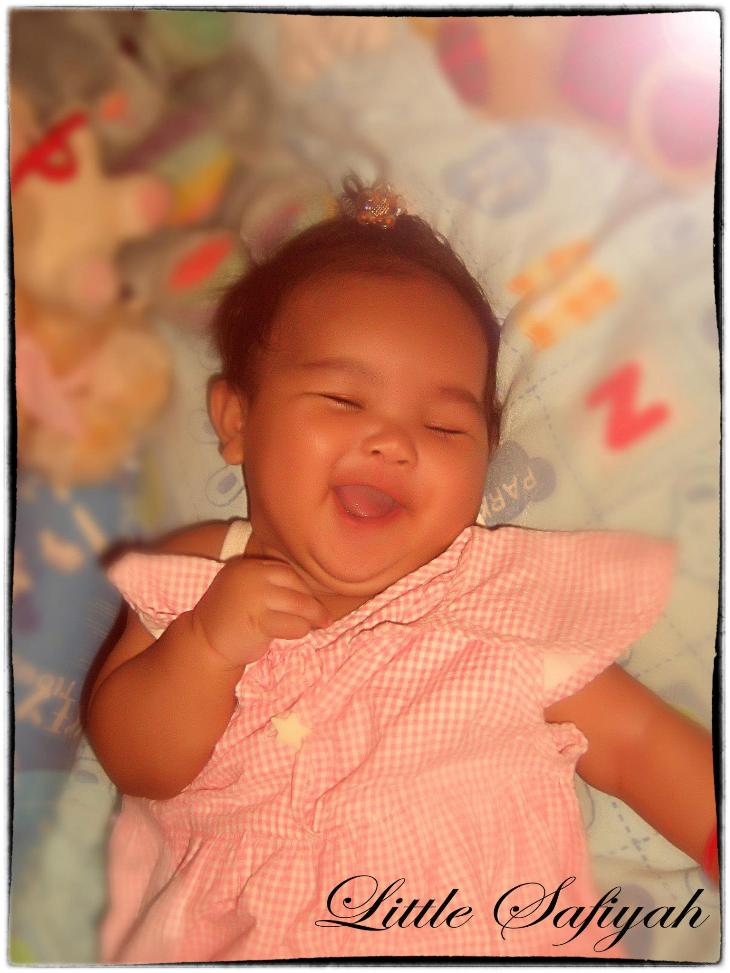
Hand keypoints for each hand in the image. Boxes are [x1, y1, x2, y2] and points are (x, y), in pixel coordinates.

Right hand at [191, 555, 330, 667]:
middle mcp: (250, 577)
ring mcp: (254, 598)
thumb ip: (269, 586)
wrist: (202, 644)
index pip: (285, 572)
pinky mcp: (259, 621)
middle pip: (295, 586)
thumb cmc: (229, 620)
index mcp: (246, 567)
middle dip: (312, 603)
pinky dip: (301, 630)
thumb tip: (308, 594)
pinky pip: (293, 624)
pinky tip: (299, 633)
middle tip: (323, 616)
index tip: (309, 600)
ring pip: (299, 605)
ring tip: (316, 625)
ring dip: (312, 618)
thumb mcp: (245, 592)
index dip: (301, 587)